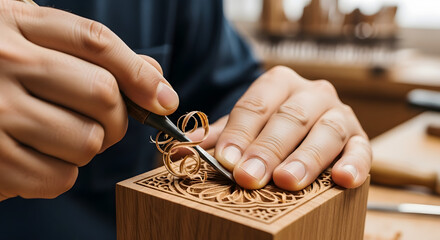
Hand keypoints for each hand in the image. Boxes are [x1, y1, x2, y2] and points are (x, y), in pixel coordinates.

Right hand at [0, 0, 178, 200]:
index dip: (139, 74)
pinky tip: (39, 156)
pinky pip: (59, 177)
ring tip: (60, 136)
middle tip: (101, 121)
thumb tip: (155, 79)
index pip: (96, 41)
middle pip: (102, 94)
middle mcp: (5, 63)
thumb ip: (90, 51)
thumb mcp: (31, 39)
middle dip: (116, 117)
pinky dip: (61, 174)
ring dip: (87, 146)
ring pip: (87, 141)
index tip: (164, 100)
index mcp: (17, 25)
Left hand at [195, 66, 370, 189]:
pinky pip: (363, 149)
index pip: (256, 106)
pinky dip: (355, 164)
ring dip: (305, 158)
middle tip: (249, 176)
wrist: (308, 124)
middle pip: (289, 118)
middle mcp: (311, 93)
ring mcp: (339, 114)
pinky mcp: (359, 138)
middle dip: (267, 149)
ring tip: (287, 181)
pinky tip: (343, 179)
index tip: (225, 160)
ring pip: (325, 132)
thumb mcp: (244, 128)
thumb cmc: (271, 127)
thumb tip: (182, 150)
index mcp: (279, 83)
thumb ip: (219, 138)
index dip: (239, 133)